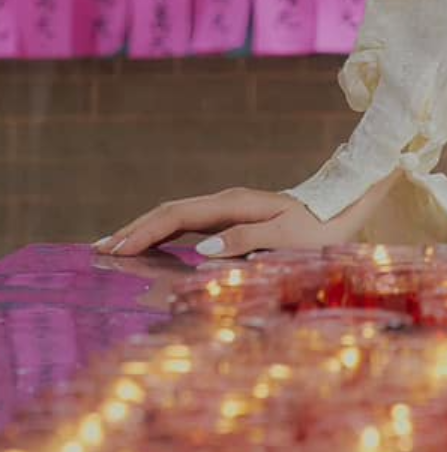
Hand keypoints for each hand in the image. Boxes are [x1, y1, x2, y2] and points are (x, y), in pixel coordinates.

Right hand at [92, 187, 346, 259]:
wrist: (341, 208)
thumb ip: (247, 241)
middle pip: (170, 211)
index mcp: (234, 204)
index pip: (178, 216)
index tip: (118, 249)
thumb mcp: (287, 237)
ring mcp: (228, 207)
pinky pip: (189, 223)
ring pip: (176, 215)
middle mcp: (226, 201)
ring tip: (114, 246)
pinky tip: (152, 244)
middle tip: (100, 249)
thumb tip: (203, 249)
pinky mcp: (232, 217)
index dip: (145, 232)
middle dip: (134, 229)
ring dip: (145, 229)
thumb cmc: (318, 229)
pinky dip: (164, 231)